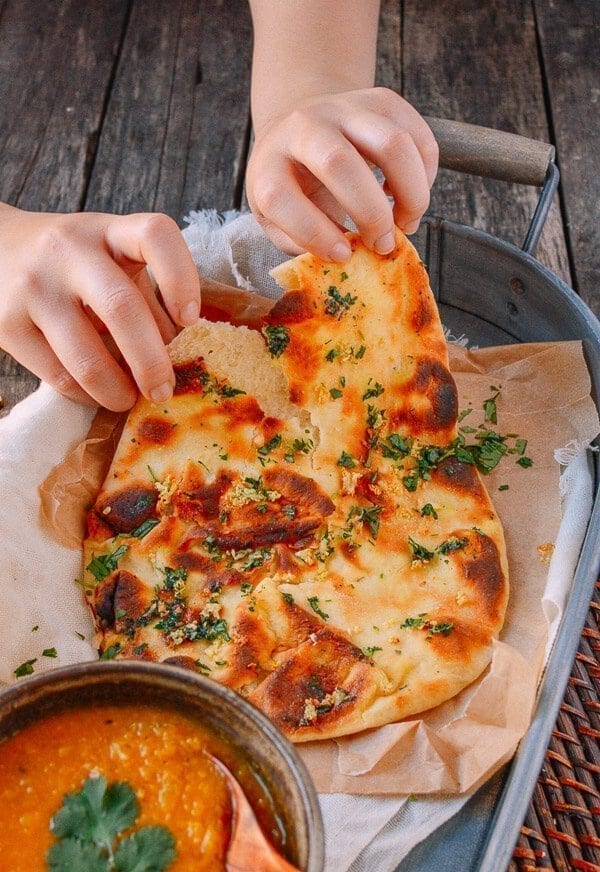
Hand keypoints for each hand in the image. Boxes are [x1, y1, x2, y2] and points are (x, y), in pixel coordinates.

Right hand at [0, 206, 200, 410]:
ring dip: (118, 391)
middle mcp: (69, 251)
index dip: (181, 277)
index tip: (191, 319)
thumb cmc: (74, 263)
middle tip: (164, 390)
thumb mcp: (112, 263)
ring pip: (87, 357)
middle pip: (121, 309)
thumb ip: (149, 299)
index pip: (154, 235)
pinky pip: (58, 375)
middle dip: (152, 362)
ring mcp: (34, 287)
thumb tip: (180, 354)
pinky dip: (86, 395)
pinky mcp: (7, 324)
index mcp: (107, 231)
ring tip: (130, 400)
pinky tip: (97, 395)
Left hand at [246, 88, 437, 260]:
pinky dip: (425, 174)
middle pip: (340, 164)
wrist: (297, 129)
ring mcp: (344, 108)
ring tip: (405, 222)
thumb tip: (344, 257)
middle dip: (372, 215)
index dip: (315, 235)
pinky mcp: (381, 100)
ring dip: (411, 194)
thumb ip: (300, 242)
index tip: (343, 255)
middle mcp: (303, 128)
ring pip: (393, 143)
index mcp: (269, 164)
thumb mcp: (277, 219)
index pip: (280, 198)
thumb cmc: (291, 185)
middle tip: (383, 244)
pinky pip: (419, 136)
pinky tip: (408, 195)